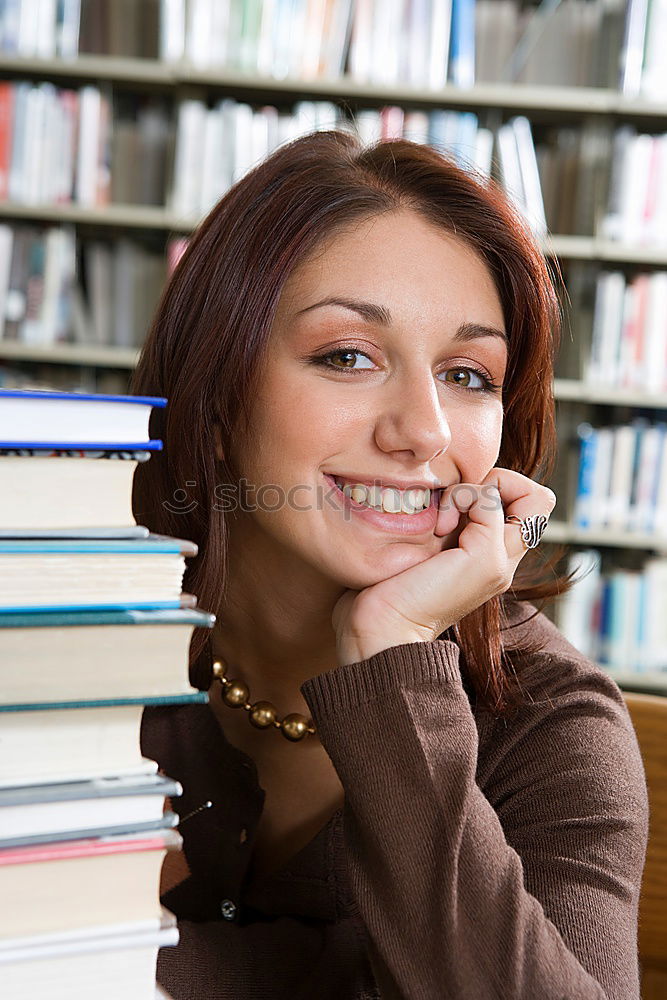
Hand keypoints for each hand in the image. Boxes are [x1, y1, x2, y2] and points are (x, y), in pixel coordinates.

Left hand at [332, 469, 556, 666]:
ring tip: (444, 521)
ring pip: (532, 496)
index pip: (527, 506)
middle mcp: (503, 561)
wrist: (383, 628)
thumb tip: (444, 488)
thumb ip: (445, 524)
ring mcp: (500, 562)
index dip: (497, 488)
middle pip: (539, 500)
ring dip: (477, 490)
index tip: (453, 507)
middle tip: (456, 505)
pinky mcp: (487, 558)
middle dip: (498, 482)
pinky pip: (490, 499)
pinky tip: (438, 527)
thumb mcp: (423, 547)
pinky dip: (461, 498)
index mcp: (489, 558)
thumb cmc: (389, 589)